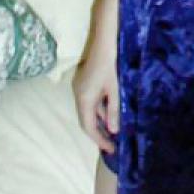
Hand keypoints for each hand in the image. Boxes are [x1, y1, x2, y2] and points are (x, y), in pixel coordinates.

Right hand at [72, 37, 119, 153]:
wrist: (103, 45)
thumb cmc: (110, 66)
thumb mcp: (114, 90)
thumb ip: (113, 111)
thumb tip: (113, 131)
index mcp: (84, 99)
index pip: (88, 126)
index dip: (99, 139)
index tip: (110, 149)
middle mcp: (78, 96)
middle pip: (86, 121)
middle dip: (97, 134)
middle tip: (111, 144)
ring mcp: (79, 90)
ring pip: (87, 112)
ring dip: (98, 122)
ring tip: (112, 133)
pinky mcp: (83, 85)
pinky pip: (89, 103)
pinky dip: (98, 111)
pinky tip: (109, 114)